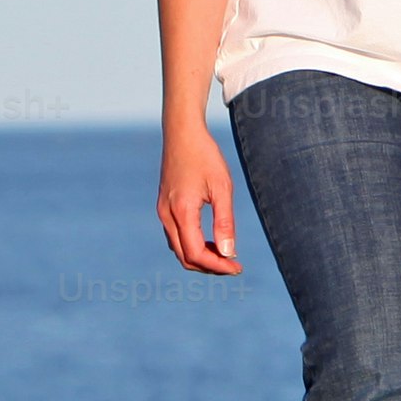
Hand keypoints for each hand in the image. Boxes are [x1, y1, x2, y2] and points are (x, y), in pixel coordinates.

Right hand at [157, 121, 241, 274]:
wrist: (182, 133)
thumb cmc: (205, 156)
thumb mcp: (222, 187)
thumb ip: (224, 222)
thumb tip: (228, 253)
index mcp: (181, 213)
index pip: (196, 254)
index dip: (217, 266)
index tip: (237, 268)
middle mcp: (167, 216)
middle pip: (185, 257)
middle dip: (209, 266)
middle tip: (233, 266)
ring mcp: (162, 211)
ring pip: (178, 248)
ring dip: (200, 257)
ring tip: (225, 255)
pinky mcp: (164, 206)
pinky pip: (175, 236)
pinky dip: (192, 245)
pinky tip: (210, 241)